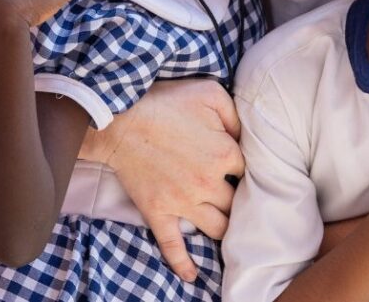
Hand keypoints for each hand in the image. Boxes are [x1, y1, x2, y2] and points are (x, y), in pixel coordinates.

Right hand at [84, 78, 244, 281]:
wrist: (118, 119)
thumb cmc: (165, 102)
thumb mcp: (210, 93)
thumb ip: (235, 114)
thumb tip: (244, 134)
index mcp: (225, 153)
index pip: (250, 170)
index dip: (245, 167)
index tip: (239, 166)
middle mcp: (209, 183)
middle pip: (237, 202)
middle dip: (242, 201)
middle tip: (239, 199)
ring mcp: (183, 202)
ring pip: (217, 227)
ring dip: (226, 229)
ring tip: (230, 229)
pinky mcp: (159, 212)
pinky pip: (173, 246)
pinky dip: (184, 264)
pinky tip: (192, 276)